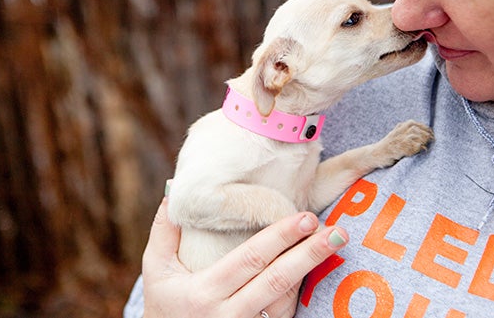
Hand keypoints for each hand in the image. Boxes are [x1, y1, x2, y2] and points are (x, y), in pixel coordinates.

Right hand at [142, 197, 348, 317]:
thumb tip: (176, 187)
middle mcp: (227, 315)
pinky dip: (298, 294)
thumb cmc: (164, 304)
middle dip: (309, 254)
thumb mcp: (156, 270)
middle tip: (337, 231)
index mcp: (205, 291)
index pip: (250, 259)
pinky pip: (282, 317)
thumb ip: (165, 230)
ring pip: (285, 302)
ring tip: (334, 245)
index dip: (280, 237)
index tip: (306, 216)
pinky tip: (312, 270)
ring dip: (310, 274)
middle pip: (276, 281)